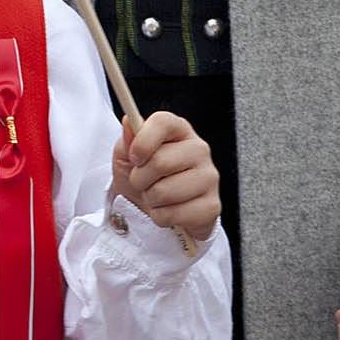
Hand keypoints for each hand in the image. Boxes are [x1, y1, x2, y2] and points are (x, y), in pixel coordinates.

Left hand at [113, 112, 221, 242]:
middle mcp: (199, 149)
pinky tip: (169, 211)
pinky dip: (161, 217)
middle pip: (160, 162)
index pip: (163, 122)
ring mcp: (209, 177)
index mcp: (179, 130)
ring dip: (150, 200)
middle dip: (140, 179)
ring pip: (163, 192)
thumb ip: (128, 140)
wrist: (154, 212)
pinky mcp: (212, 206)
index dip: (142, 141)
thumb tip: (128, 122)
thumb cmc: (144, 179)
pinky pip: (173, 215)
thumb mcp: (127, 157)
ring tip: (156, 197)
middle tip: (142, 183)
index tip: (133, 158)